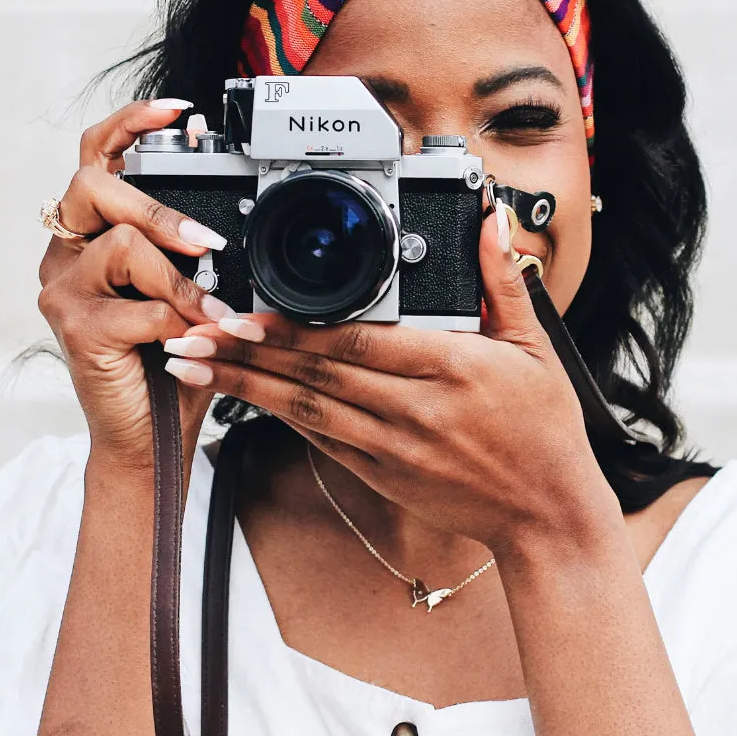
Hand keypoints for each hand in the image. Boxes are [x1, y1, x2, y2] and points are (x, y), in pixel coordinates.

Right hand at [36, 100, 234, 472]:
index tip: (178, 110)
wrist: (149, 434)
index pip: (94, 157)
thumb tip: (223, 217)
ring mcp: (63, 289)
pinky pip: (136, 306)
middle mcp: (66, 253)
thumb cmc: (169, 357)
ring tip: (212, 313)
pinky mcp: (74, 327)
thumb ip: (194, 252)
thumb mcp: (188, 291)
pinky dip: (178, 321)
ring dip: (180, 279)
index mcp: (91, 234)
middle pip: (93, 187)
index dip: (130, 125)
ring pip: (122, 245)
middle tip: (209, 244)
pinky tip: (192, 339)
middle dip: (159, 209)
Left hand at [162, 203, 622, 555]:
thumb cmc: (542, 429)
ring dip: (244, 386)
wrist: (545, 513)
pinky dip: (278, 415)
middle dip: (248, 353)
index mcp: (451, 367)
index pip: (359, 343)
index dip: (297, 330)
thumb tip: (488, 221)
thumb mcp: (535, 346)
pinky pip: (320, 439)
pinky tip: (241, 397)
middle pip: (316, 375)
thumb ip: (501, 280)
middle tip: (192, 332)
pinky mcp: (380, 472)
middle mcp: (413, 409)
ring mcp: (392, 446)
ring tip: (192, 366)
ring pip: (305, 409)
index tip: (248, 314)